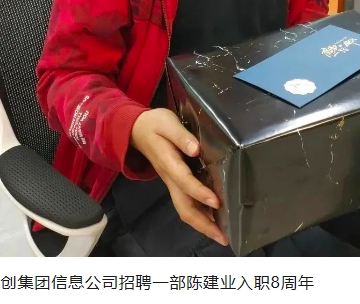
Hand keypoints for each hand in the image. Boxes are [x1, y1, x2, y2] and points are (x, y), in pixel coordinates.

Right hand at [130, 108, 228, 245]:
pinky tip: (213, 218)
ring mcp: (172, 183)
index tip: (216, 202)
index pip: (185, 182)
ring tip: (222, 234)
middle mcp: (170, 178)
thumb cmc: (154, 124)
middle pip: (184, 207)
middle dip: (203, 224)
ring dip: (202, 224)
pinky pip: (186, 203)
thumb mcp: (167, 123)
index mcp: (169, 163)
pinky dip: (200, 214)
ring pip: (185, 209)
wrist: (136, 130)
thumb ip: (181, 136)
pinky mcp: (175, 182)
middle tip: (223, 237)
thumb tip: (196, 149)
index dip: (200, 193)